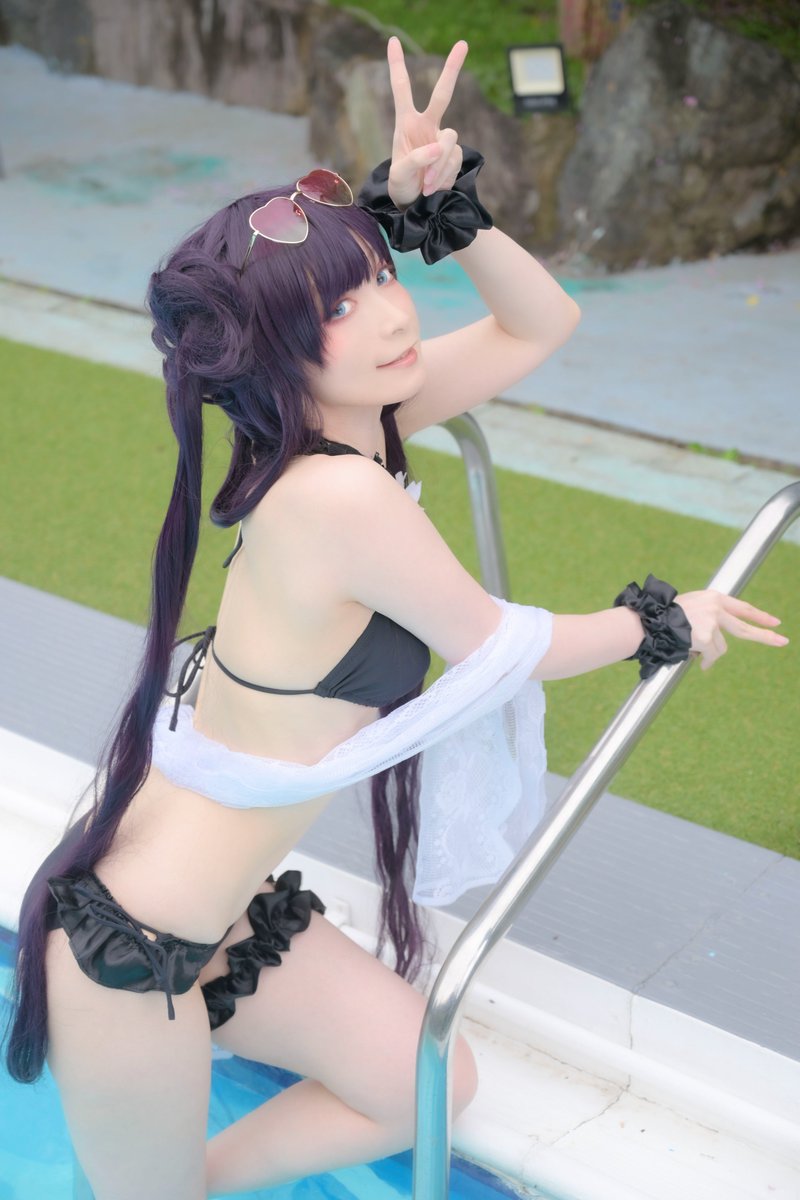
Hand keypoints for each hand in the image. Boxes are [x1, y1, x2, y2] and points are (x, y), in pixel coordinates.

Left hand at [385, 35, 467, 208]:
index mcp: (406, 122)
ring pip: (450, 142)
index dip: (398, 65)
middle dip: (452, 69)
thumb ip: (416, 160)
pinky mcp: (453, 154)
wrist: (415, 203)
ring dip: (439, 167)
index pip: (402, 89)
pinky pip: (454, 160)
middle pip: (442, 94)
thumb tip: (438, 148)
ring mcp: (442, 139)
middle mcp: (426, 125)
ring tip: (427, 185)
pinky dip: (445, 175)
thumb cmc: (401, 185)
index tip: (393, 41)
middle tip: (463, 43)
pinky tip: (435, 186)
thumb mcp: (400, 175)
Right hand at [675, 590, 788, 669]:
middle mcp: (715, 608)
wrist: (651, 620)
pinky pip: (711, 656)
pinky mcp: (705, 637)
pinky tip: (698, 662)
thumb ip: (710, 614)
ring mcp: (711, 623)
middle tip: (783, 641)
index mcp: (713, 598)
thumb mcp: (692, 606)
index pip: (742, 608)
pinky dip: (706, 661)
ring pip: (721, 647)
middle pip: (744, 627)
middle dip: (765, 636)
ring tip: (696, 651)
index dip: (759, 616)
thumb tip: (720, 636)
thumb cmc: (665, 614)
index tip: (774, 622)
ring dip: (711, 654)